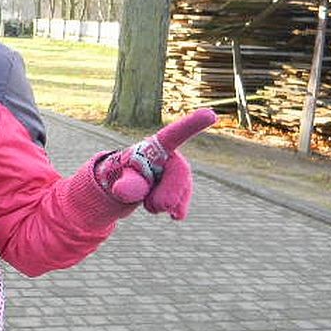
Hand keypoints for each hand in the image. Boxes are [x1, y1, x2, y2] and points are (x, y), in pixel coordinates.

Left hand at [95, 109, 216, 219]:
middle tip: (150, 207)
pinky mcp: (180, 186)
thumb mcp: (119, 177)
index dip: (192, 125)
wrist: (126, 184)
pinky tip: (175, 216)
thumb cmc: (122, 174)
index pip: (175, 134)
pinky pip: (183, 198)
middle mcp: (171, 156)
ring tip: (148, 206)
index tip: (210, 114)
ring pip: (181, 189)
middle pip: (181, 173)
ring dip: (165, 203)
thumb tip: (122, 191)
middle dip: (167, 194)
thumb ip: (126, 183)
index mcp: (156, 146)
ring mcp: (177, 171)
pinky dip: (178, 208)